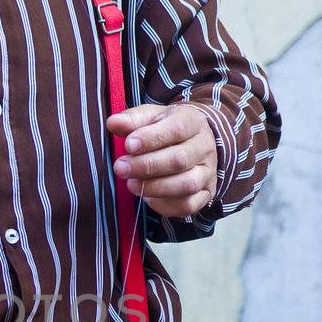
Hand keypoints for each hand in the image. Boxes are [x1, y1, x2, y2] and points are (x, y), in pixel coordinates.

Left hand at [105, 103, 217, 219]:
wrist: (196, 141)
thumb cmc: (168, 128)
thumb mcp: (152, 117)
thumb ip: (133, 120)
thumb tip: (113, 123)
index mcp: (193, 122)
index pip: (176, 129)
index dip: (151, 139)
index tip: (128, 145)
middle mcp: (204, 148)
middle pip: (180, 160)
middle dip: (147, 166)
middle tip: (120, 168)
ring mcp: (208, 172)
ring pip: (187, 184)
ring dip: (155, 187)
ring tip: (131, 184)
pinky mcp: (205, 193)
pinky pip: (188, 205)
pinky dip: (165, 205)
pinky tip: (148, 198)